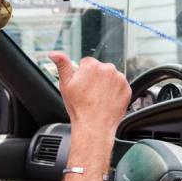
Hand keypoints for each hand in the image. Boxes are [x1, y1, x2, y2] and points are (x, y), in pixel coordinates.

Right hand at [48, 51, 130, 180]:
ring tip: (98, 98)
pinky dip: (115, 91)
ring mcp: (119, 79)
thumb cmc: (79, 107)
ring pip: (111, 77)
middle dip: (95, 78)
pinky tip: (107, 100)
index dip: (82, 75)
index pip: (87, 63)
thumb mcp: (65, 84)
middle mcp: (108, 69)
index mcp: (92, 65)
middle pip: (100, 69)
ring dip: (106, 84)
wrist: (95, 126)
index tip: (82, 86)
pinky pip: (120, 86)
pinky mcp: (127, 89)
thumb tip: (54, 53)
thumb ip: (62, 65)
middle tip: (89, 93)